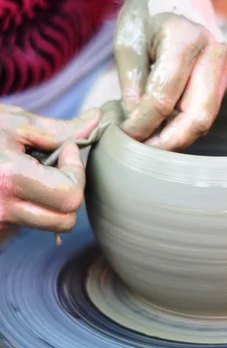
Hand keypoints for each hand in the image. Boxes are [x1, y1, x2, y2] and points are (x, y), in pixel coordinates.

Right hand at [0, 105, 100, 231]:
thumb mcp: (13, 122)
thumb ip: (59, 129)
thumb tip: (96, 121)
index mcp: (9, 180)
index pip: (70, 196)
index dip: (76, 170)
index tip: (66, 149)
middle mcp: (0, 211)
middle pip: (64, 221)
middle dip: (69, 192)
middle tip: (56, 166)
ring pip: (45, 225)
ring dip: (48, 201)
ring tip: (28, 173)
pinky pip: (22, 227)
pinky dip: (27, 208)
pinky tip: (12, 186)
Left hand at [113, 0, 226, 150]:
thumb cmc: (148, 7)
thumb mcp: (126, 38)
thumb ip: (131, 83)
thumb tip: (138, 124)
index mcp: (186, 38)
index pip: (163, 99)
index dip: (141, 124)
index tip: (123, 135)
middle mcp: (214, 52)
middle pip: (197, 117)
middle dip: (168, 142)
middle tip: (142, 152)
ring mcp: (225, 64)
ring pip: (206, 117)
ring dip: (178, 135)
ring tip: (149, 139)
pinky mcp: (226, 72)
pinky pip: (207, 107)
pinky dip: (185, 121)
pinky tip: (163, 122)